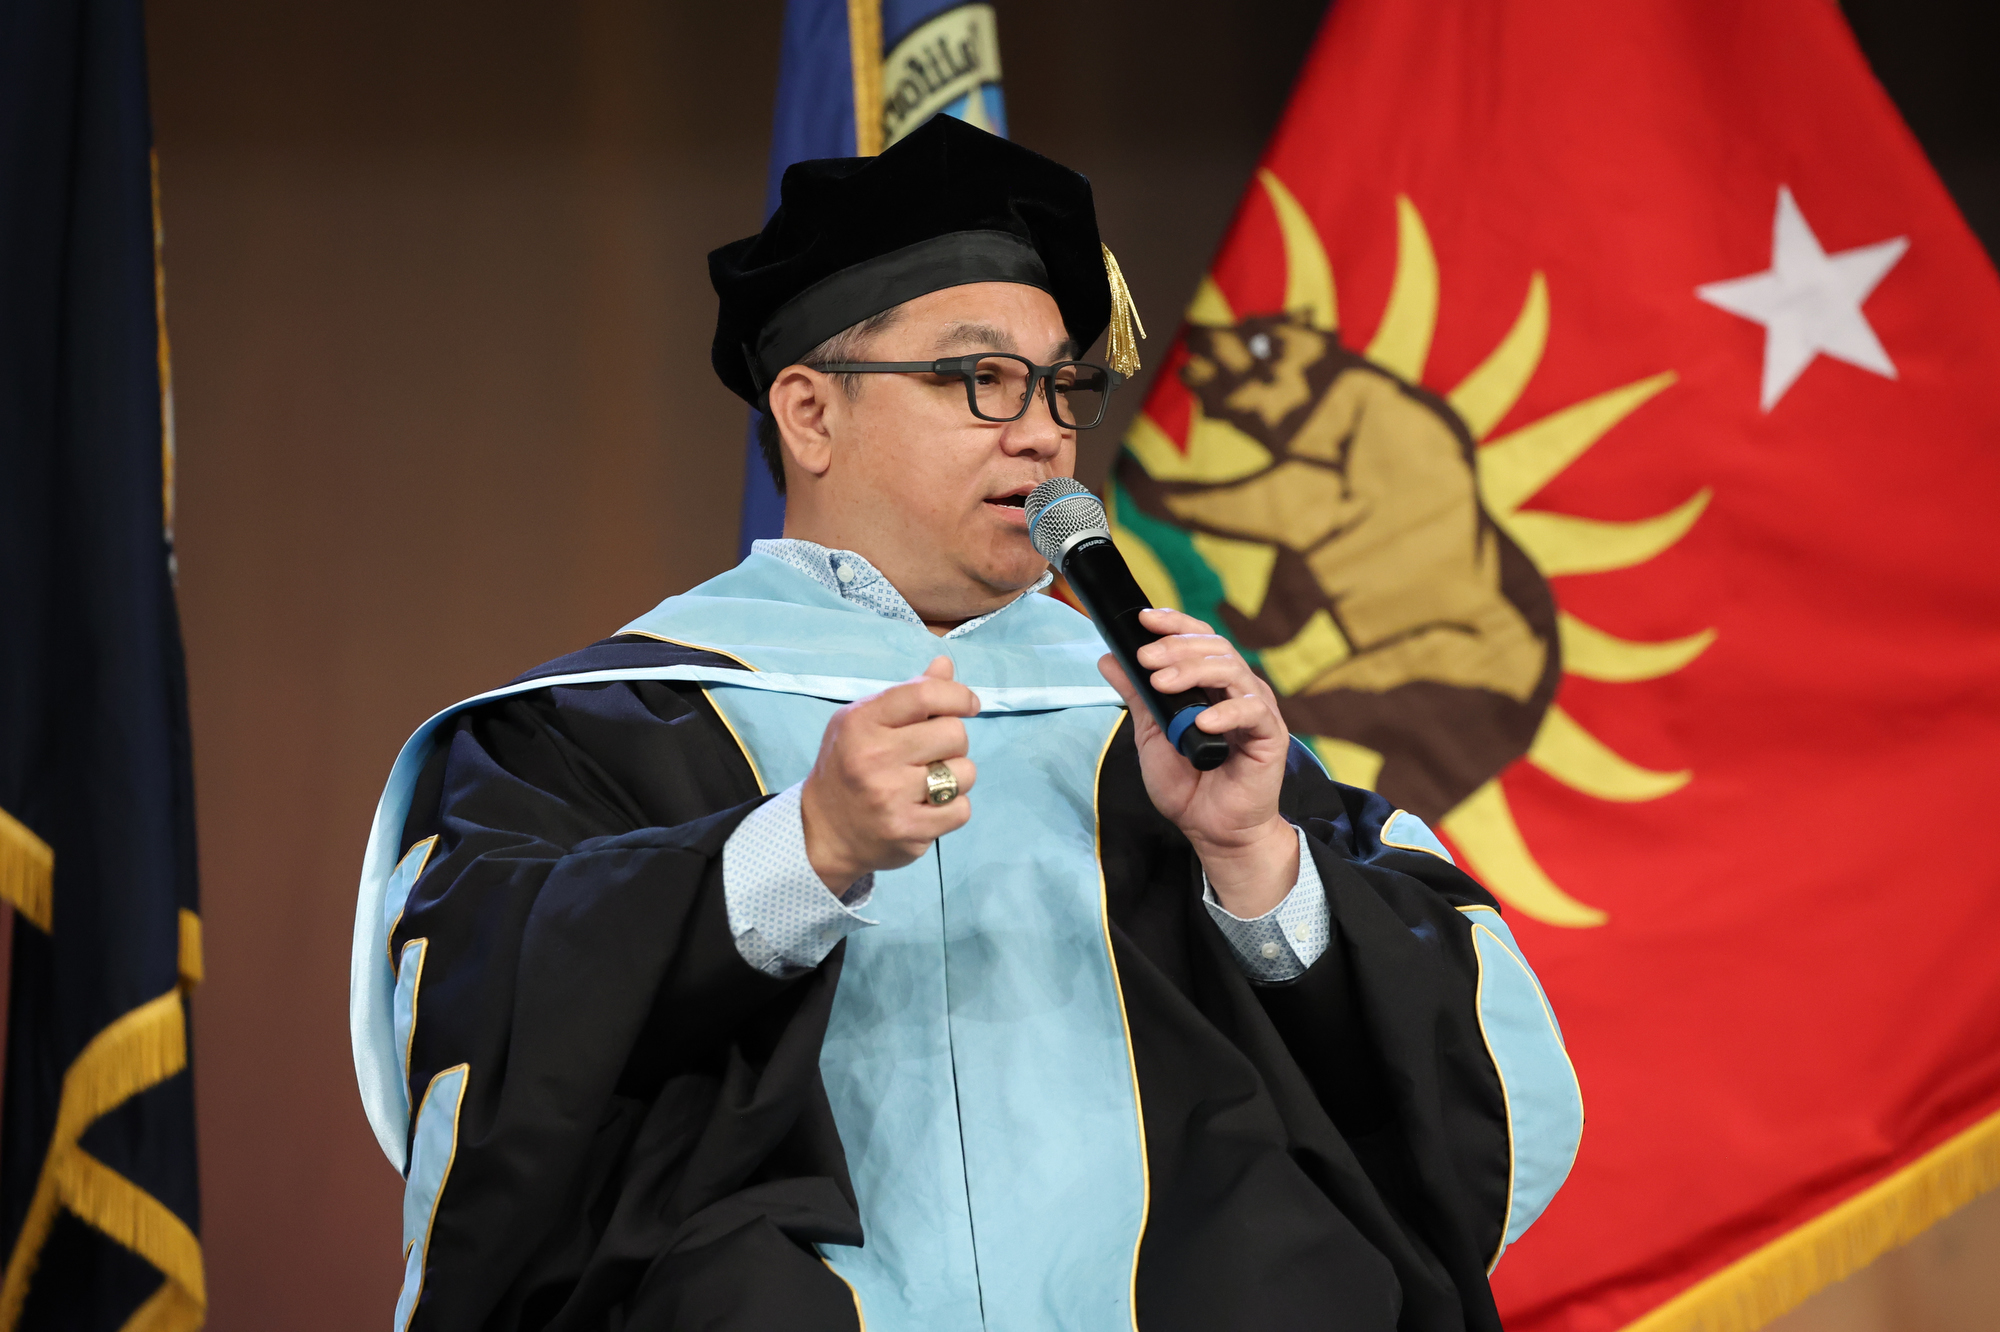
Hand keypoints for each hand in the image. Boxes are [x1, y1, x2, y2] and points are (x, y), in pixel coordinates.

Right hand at [799, 656, 979, 893]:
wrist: (823, 830)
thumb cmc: (848, 764)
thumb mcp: (864, 720)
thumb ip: (908, 694)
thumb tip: (945, 665)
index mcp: (862, 722)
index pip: (925, 694)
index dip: (958, 695)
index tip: (968, 704)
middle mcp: (874, 758)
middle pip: (954, 733)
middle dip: (952, 741)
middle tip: (932, 752)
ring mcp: (891, 797)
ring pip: (964, 773)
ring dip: (956, 776)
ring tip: (929, 781)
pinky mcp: (908, 831)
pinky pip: (962, 809)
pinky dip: (953, 808)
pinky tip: (929, 807)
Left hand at [1099, 609, 1297, 917]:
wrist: (1213, 830)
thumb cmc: (1188, 784)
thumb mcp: (1151, 733)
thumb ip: (1136, 695)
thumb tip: (1109, 657)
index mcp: (1211, 684)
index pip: (1198, 638)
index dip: (1175, 623)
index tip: (1144, 619)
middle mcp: (1236, 689)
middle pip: (1214, 647)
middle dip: (1177, 646)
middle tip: (1146, 657)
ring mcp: (1255, 710)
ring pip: (1232, 669)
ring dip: (1194, 670)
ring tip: (1164, 683)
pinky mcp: (1269, 735)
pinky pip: (1253, 710)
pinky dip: (1227, 711)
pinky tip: (1203, 721)